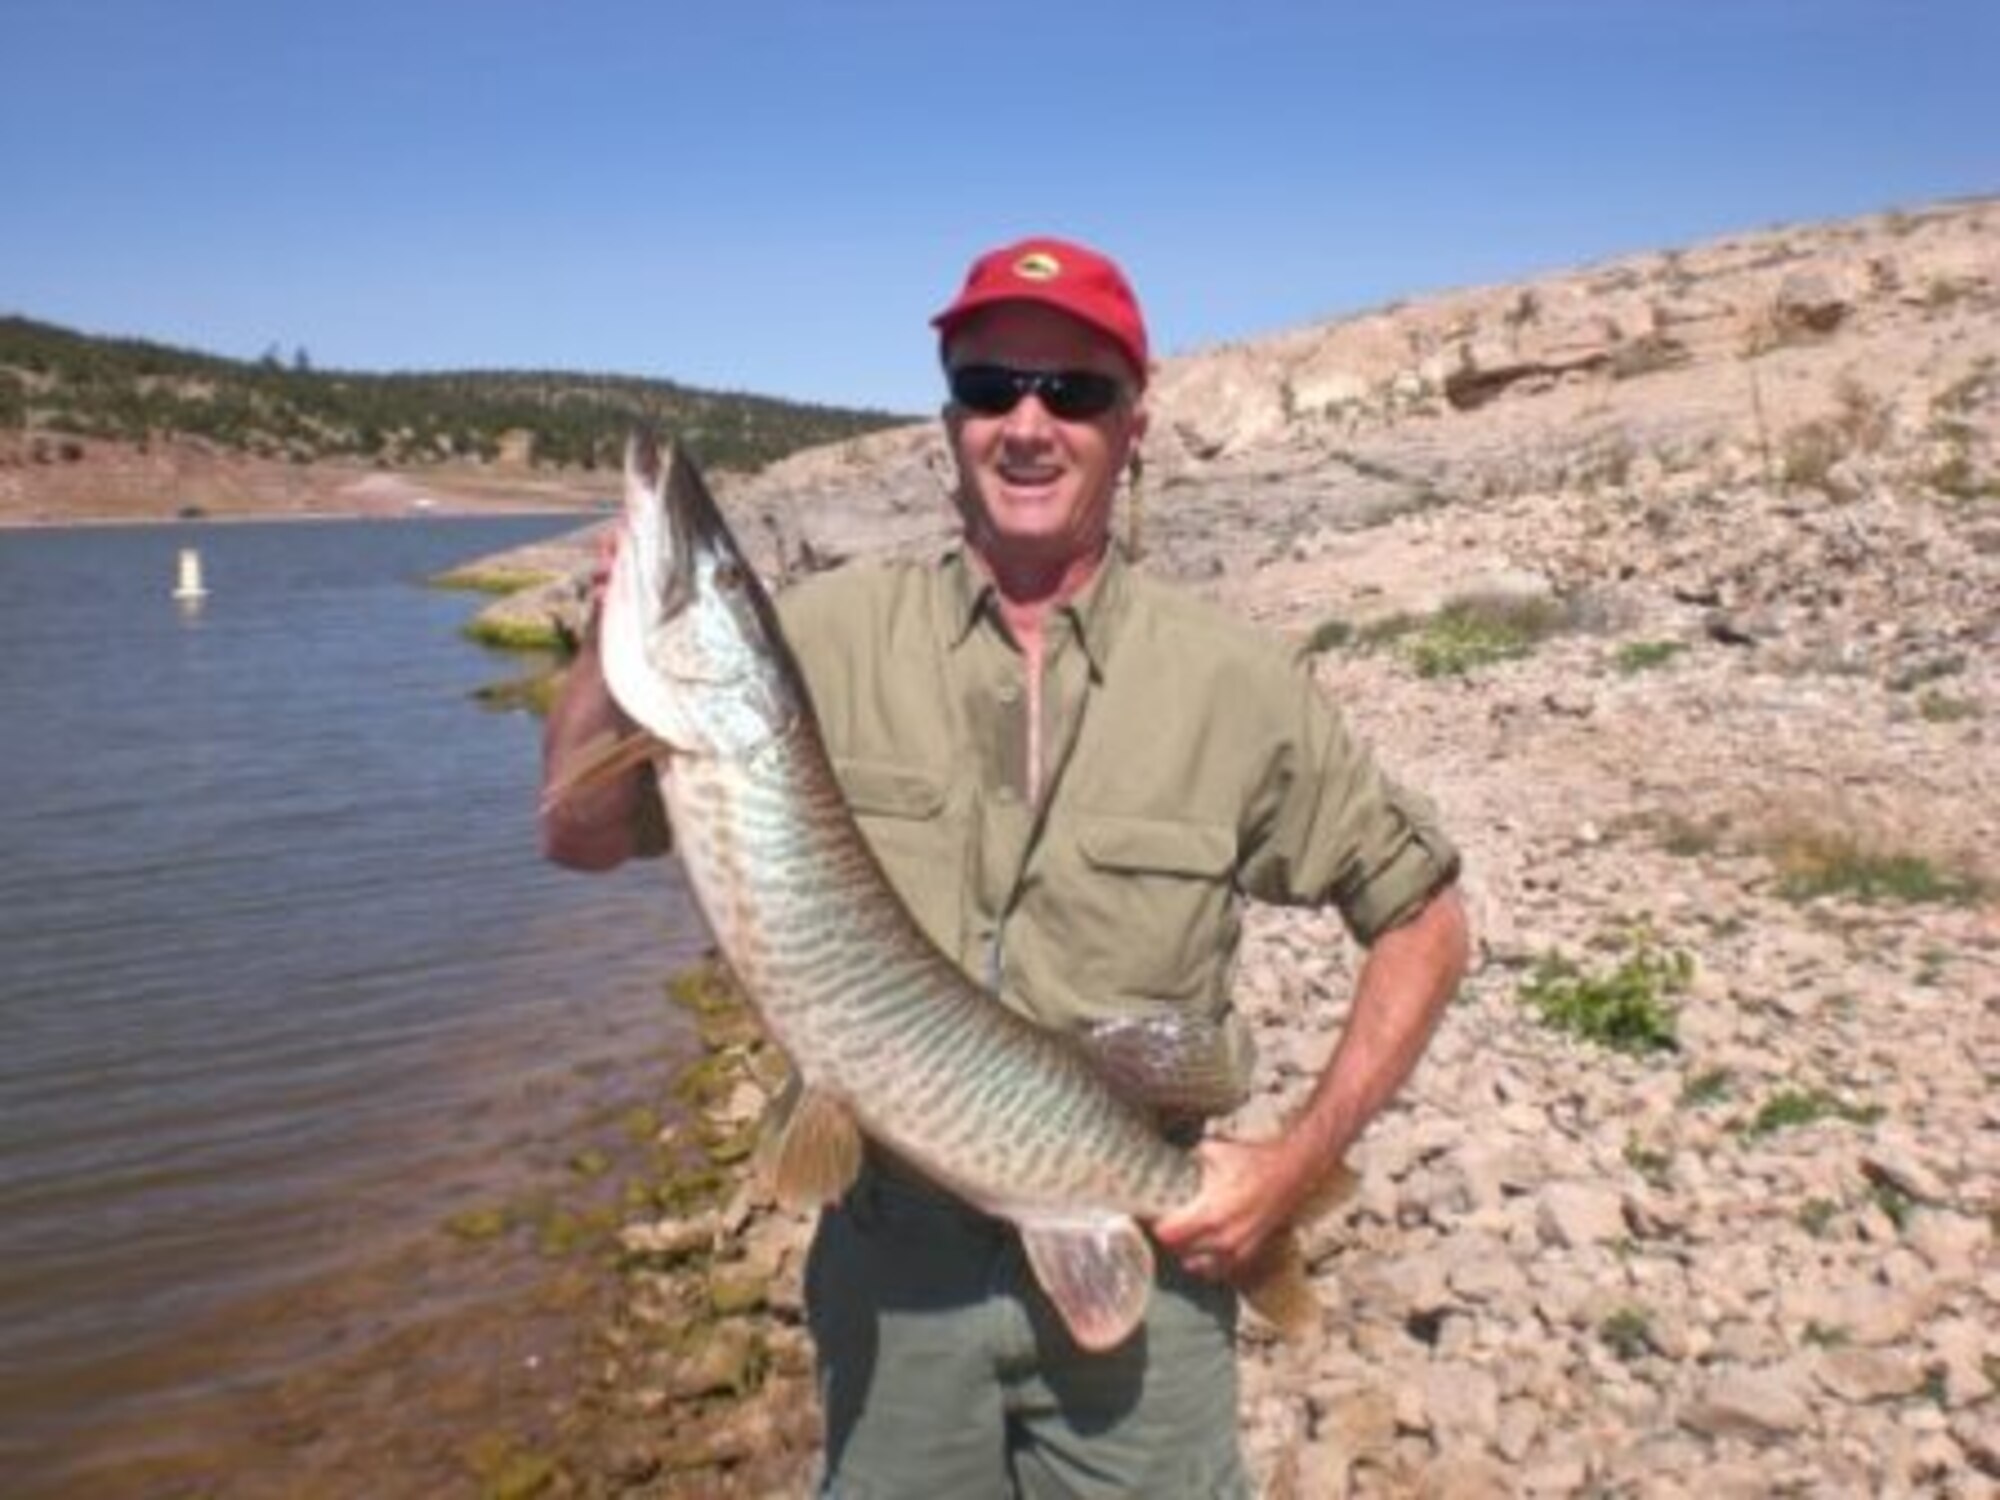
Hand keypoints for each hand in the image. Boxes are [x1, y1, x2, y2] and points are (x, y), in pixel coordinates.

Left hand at [1151, 1136, 1317, 1282]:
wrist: (1290, 1172)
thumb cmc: (1253, 1162)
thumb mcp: (1214, 1152)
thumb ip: (1189, 1158)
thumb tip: (1173, 1157)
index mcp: (1210, 1214)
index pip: (1168, 1235)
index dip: (1156, 1225)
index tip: (1153, 1215)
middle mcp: (1222, 1239)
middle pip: (1178, 1251)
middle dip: (1170, 1238)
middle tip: (1166, 1223)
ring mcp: (1236, 1250)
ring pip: (1197, 1266)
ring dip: (1187, 1253)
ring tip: (1185, 1237)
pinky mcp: (1248, 1253)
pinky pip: (1219, 1270)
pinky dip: (1208, 1262)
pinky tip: (1204, 1247)